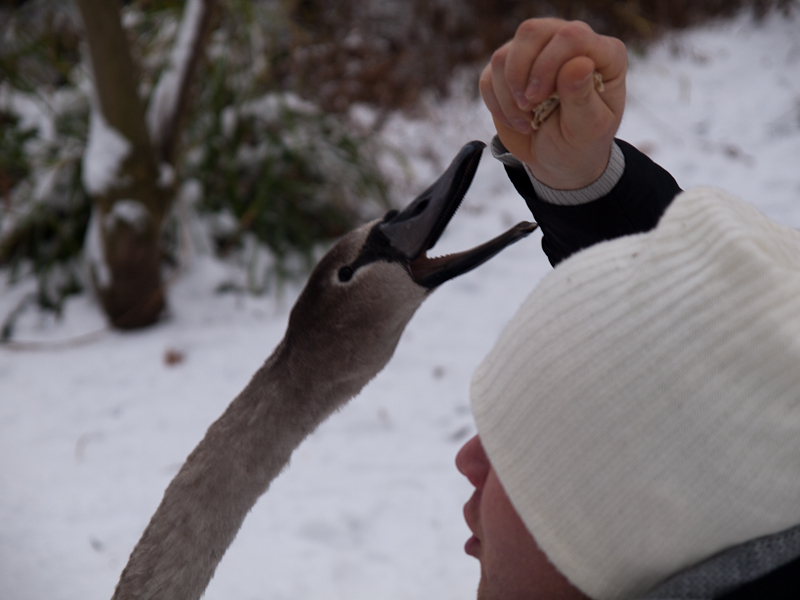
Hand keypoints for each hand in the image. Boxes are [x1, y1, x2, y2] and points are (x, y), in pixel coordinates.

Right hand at [480, 19, 626, 189]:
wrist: (558, 161)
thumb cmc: (580, 144)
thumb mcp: (587, 129)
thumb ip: (583, 97)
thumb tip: (578, 63)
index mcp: (602, 54)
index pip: (571, 35)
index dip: (548, 64)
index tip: (539, 100)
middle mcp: (569, 44)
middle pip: (532, 32)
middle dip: (521, 74)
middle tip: (529, 106)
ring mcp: (538, 53)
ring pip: (504, 55)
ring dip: (509, 96)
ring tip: (527, 121)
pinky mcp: (511, 69)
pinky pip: (489, 75)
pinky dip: (497, 104)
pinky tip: (516, 120)